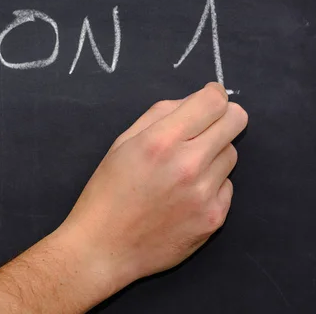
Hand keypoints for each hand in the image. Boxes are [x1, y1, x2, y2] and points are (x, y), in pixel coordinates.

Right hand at [57, 82, 247, 293]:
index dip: (213, 94)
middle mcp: (187, 164)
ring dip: (214, 153)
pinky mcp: (215, 218)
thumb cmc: (107, 191)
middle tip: (206, 126)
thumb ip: (160, 115)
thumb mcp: (122, 143)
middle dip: (223, 116)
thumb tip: (196, 100)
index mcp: (160, 141)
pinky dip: (212, 184)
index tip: (209, 97)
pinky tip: (185, 195)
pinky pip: (227, 186)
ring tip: (185, 169)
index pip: (213, 101)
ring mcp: (204, 193)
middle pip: (236, 120)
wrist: (104, 247)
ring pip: (231, 153)